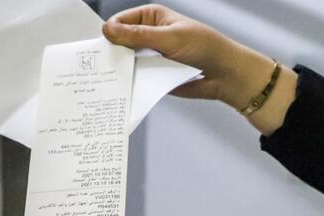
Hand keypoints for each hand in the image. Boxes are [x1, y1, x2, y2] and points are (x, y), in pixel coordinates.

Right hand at [102, 5, 280, 110]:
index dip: (109, 34)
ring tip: (105, 81)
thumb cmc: (204, 47)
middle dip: (112, 53)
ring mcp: (152, 56)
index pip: (119, 22)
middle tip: (97, 67)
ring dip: (121, 70)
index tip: (99, 48)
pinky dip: (132, 83)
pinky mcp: (156, 75)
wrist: (226, 74)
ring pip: (128, 62)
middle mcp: (149, 35)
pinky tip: (121, 91)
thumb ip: (138, 36)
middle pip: (120, 43)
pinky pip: (139, 78)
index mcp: (150, 17)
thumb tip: (108, 29)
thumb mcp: (169, 38)